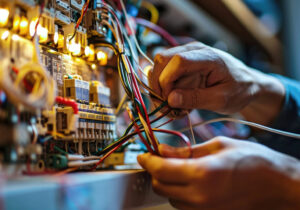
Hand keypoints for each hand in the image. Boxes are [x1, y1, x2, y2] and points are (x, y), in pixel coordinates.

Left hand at [138, 137, 299, 209]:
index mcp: (202, 174)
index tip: (143, 154)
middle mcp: (200, 197)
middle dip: (155, 171)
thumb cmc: (254, 161)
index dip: (147, 161)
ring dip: (168, 182)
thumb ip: (187, 150)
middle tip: (159, 158)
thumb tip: (163, 149)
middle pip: (160, 186)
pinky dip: (180, 193)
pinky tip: (190, 180)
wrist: (278, 185)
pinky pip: (184, 205)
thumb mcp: (218, 146)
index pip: (160, 170)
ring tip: (178, 168)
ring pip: (171, 198)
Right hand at [149, 42, 284, 123]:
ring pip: (159, 67)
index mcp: (207, 57)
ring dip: (160, 89)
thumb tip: (170, 99)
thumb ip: (197, 99)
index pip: (176, 61)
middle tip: (166, 107)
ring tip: (173, 107)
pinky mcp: (183, 64)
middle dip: (158, 85)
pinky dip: (165, 89)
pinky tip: (176, 102)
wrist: (247, 83)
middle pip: (161, 61)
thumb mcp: (222, 100)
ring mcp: (187, 55)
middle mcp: (193, 51)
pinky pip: (165, 74)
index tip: (169, 101)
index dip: (166, 81)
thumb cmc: (240, 90)